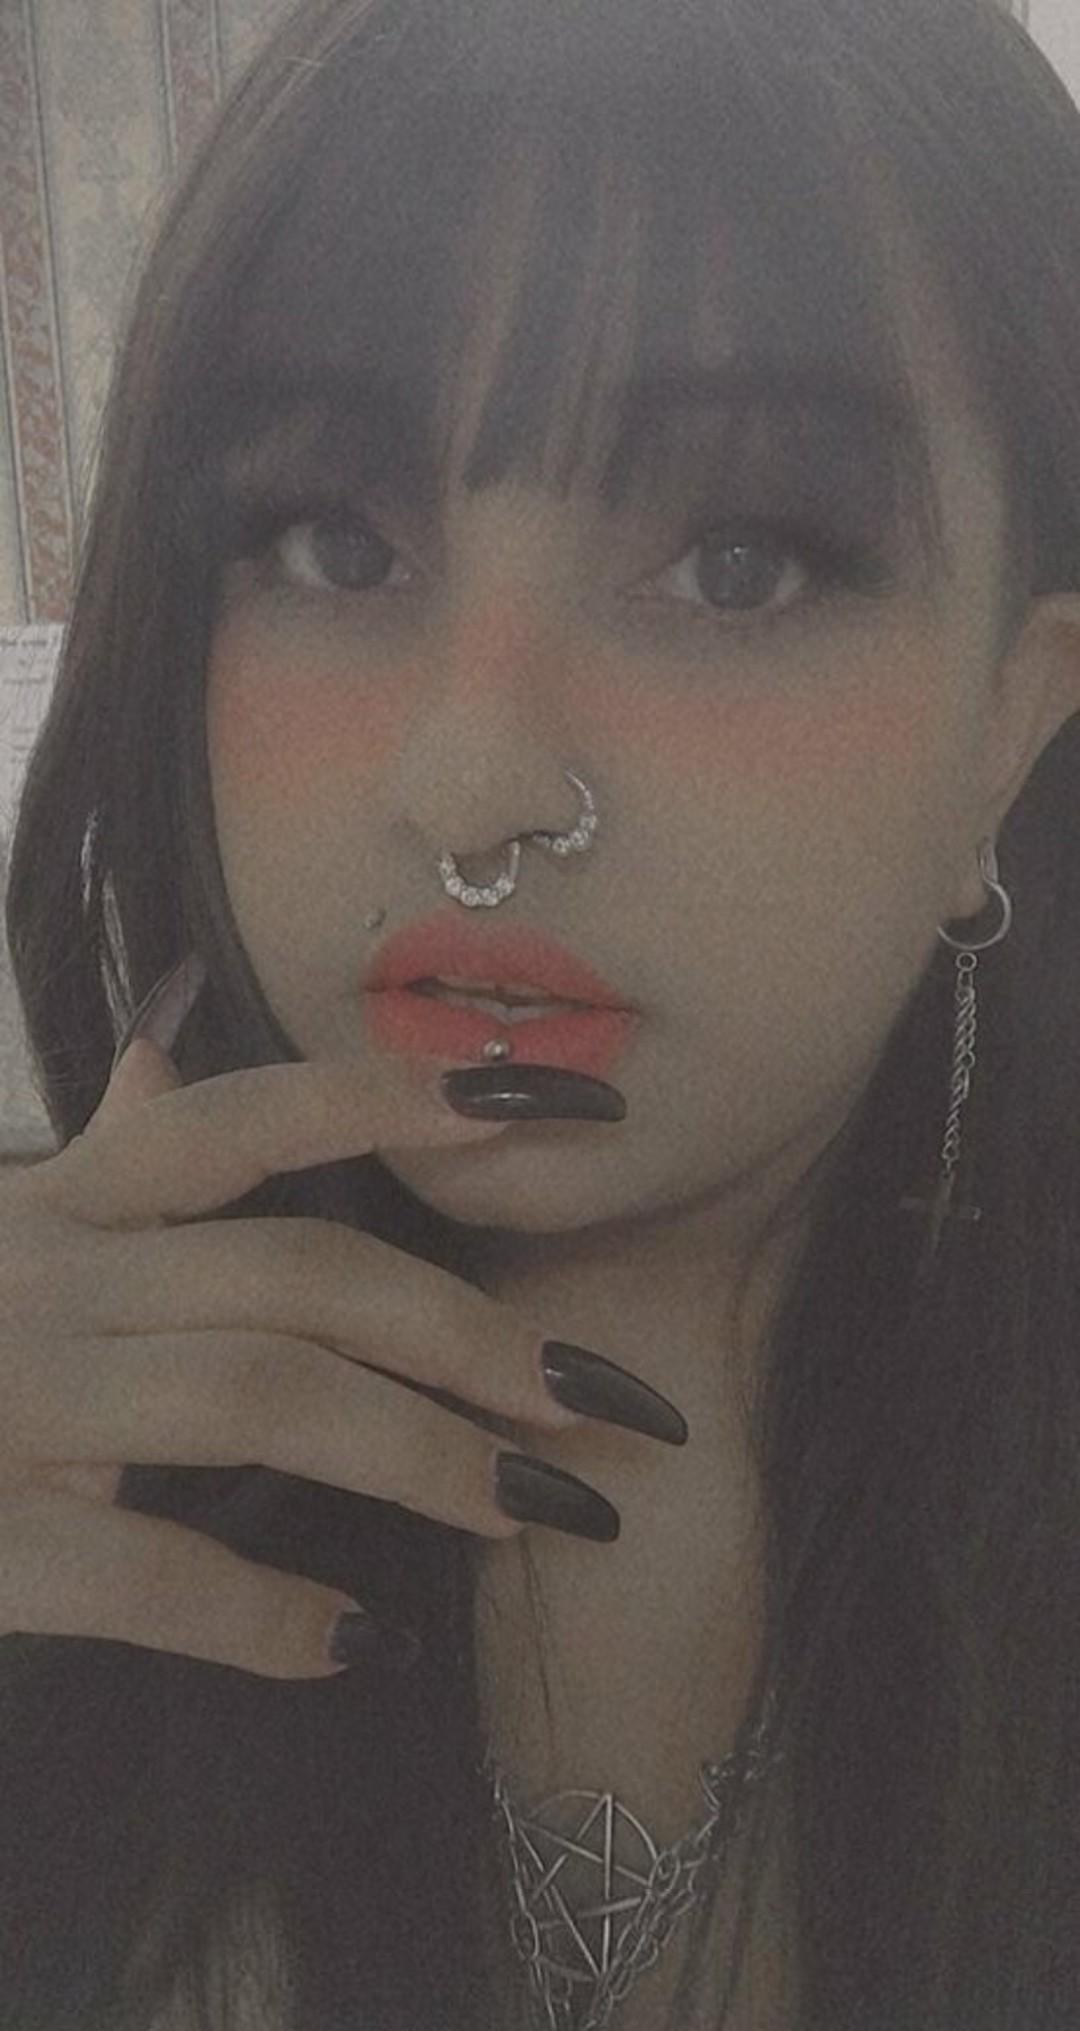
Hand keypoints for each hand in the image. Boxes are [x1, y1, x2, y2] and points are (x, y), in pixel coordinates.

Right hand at [0, 1033, 641, 1681]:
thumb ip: (96, 1147)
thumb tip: (169, 1049)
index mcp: (62, 1202)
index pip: (247, 1118)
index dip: (399, 1097)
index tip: (546, 1102)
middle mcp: (47, 1276)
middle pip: (302, 1272)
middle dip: (468, 1331)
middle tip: (600, 1399)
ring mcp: (14, 1398)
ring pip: (264, 1397)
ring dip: (423, 1457)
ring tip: (533, 1514)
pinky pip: (149, 1568)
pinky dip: (264, 1610)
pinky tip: (349, 1643)